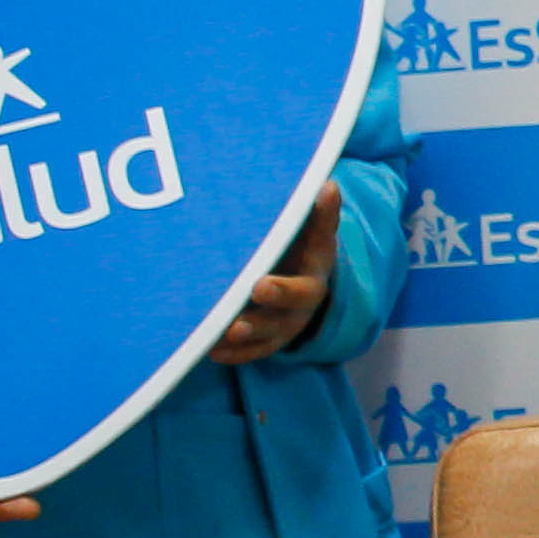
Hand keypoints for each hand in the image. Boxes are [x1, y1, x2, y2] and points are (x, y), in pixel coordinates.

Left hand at [209, 183, 341, 364]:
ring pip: (274, 330)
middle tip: (258, 288)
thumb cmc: (295, 250)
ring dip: (253, 330)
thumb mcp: (307, 232)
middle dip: (279, 293)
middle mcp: (307, 295)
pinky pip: (255, 351)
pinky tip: (212, 350)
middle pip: (298, 297)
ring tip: (229, 329)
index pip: (320, 246)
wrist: (301, 289)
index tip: (282, 256)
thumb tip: (326, 184)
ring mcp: (289, 321)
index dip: (313, 238)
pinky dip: (235, 353)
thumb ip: (313, 213)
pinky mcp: (271, 340)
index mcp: (317, 262)